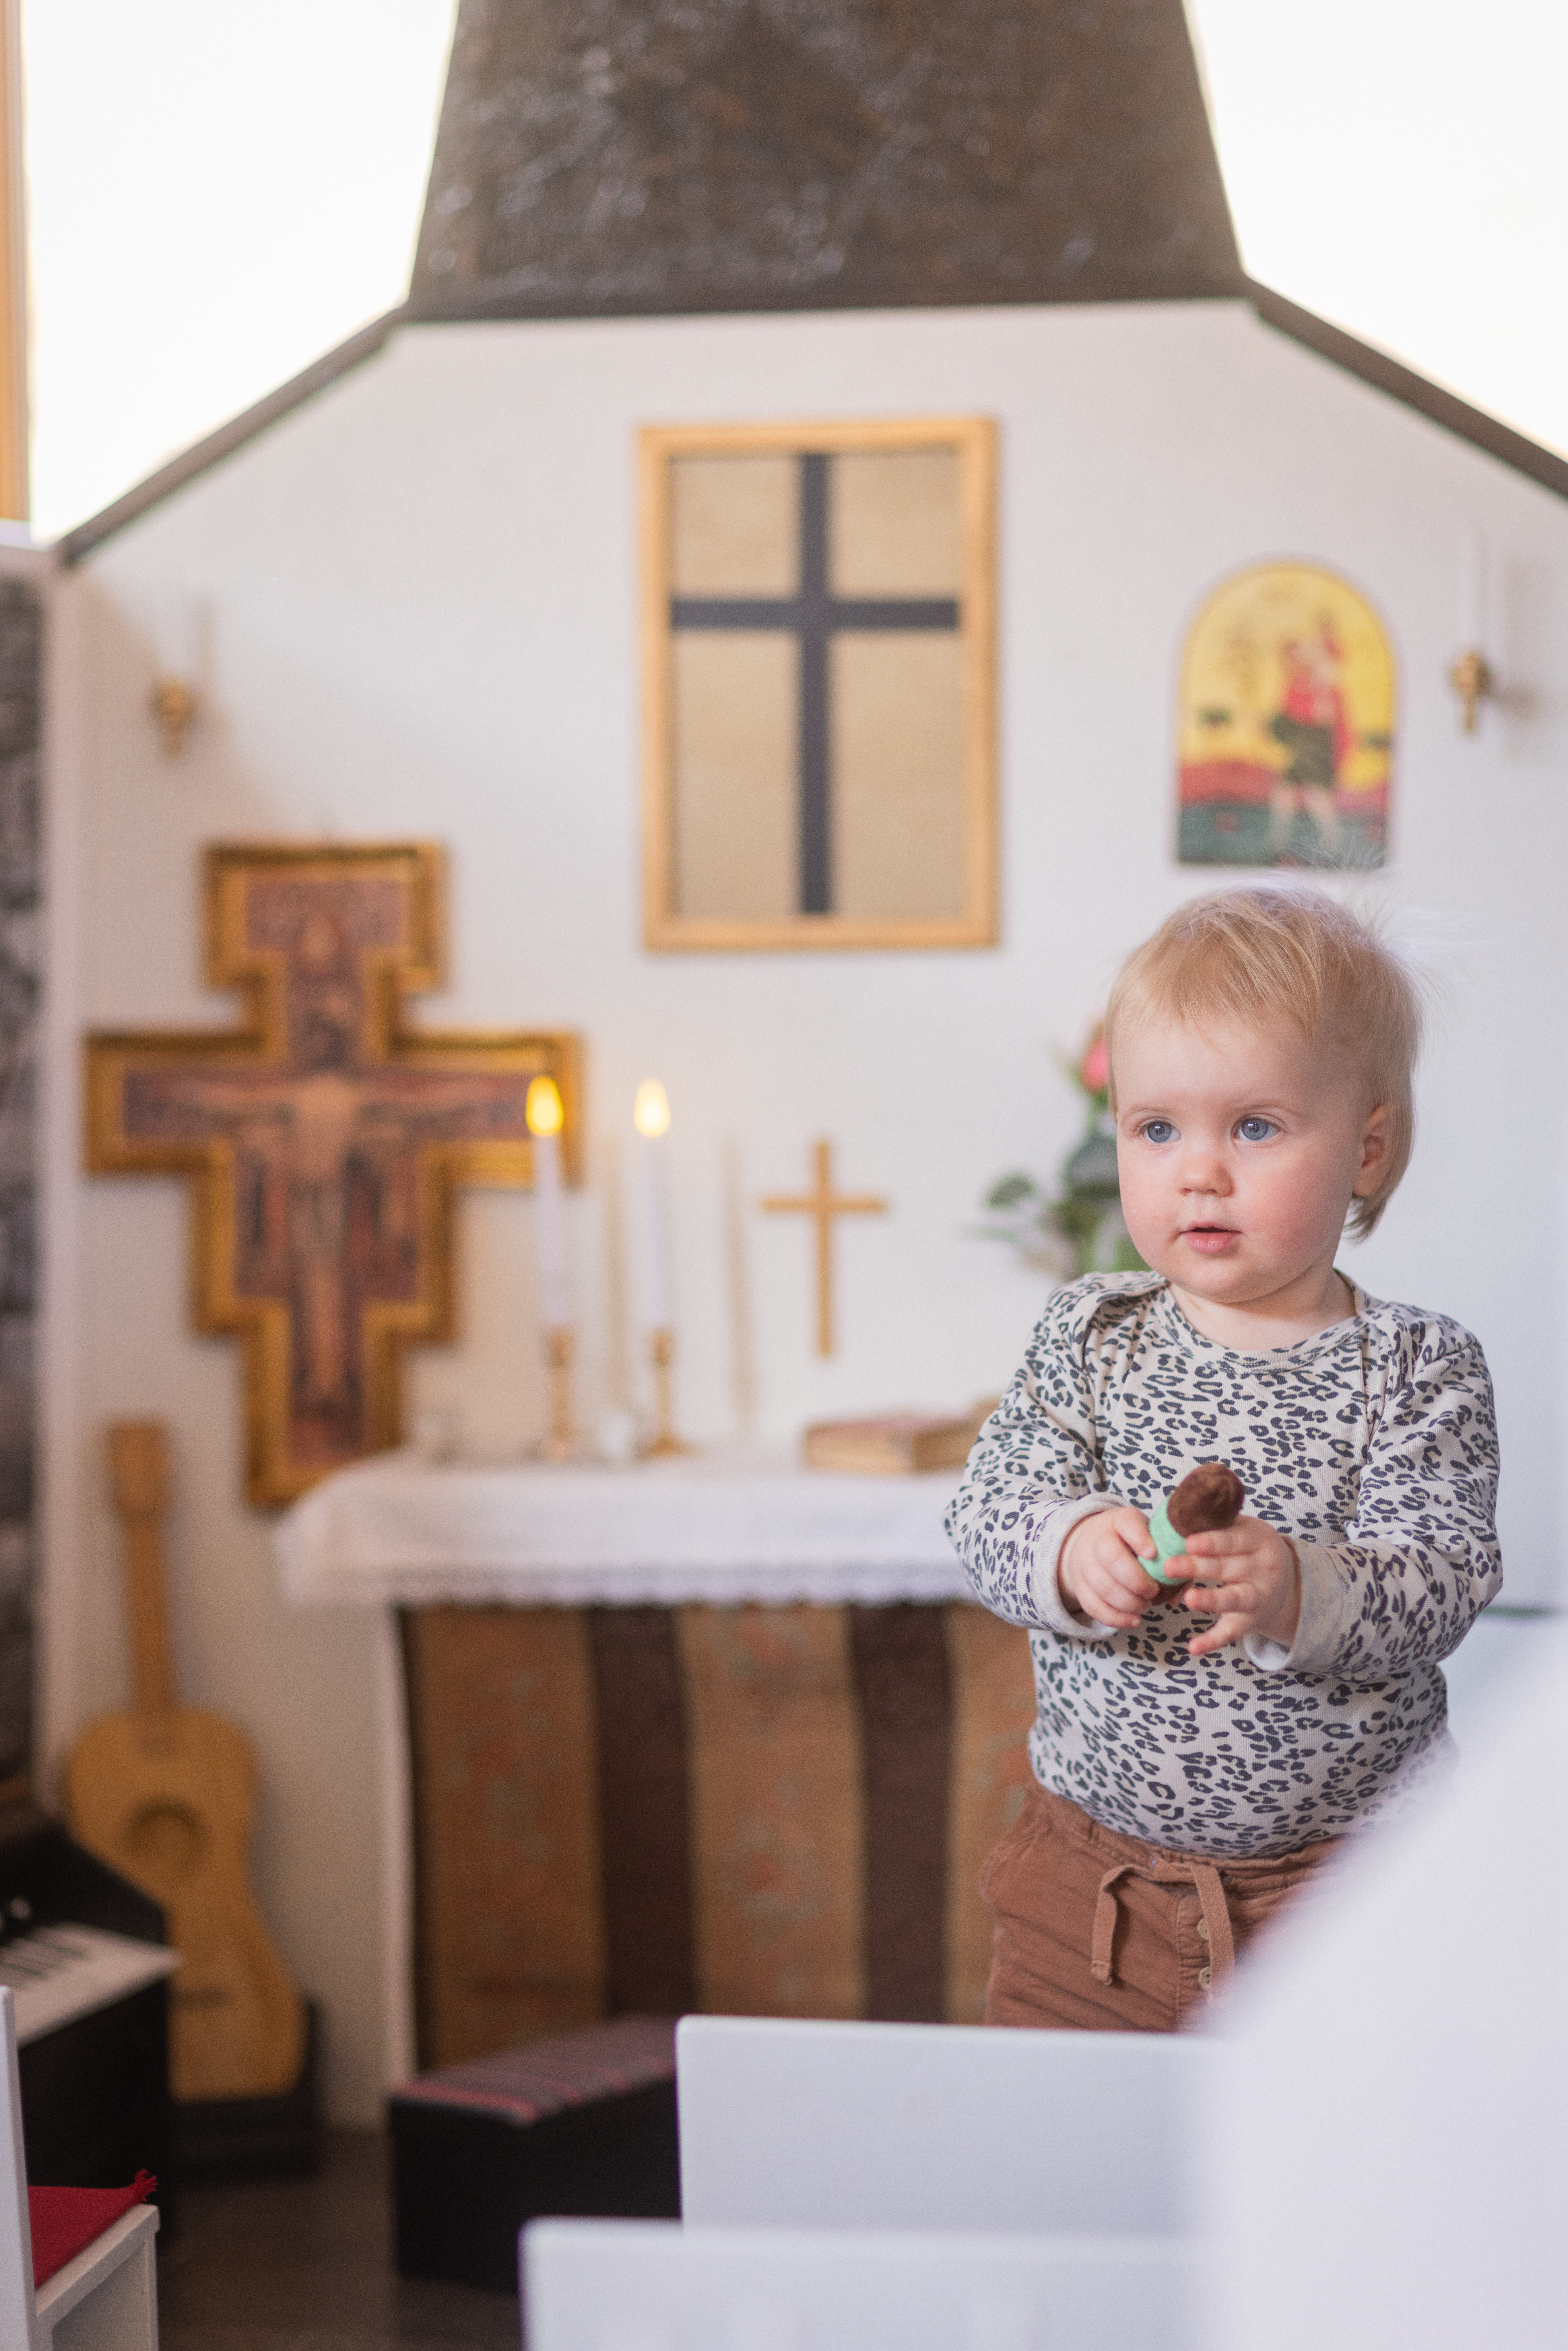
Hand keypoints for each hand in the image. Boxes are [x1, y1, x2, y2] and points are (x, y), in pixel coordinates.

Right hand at [1057, 1507, 1164, 1630]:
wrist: (1090, 1542)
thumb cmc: (1130, 1542)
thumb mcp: (1148, 1536)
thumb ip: (1169, 1558)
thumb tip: (1176, 1595)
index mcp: (1119, 1521)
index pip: (1127, 1523)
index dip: (1140, 1539)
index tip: (1153, 1554)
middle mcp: (1097, 1538)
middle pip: (1112, 1559)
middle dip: (1137, 1581)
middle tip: (1153, 1591)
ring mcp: (1085, 1563)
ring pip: (1103, 1586)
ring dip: (1129, 1602)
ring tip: (1146, 1605)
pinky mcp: (1079, 1586)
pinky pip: (1093, 1606)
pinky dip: (1116, 1618)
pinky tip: (1134, 1620)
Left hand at [1177, 1516, 1300, 1657]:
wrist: (1286, 1580)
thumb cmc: (1248, 1547)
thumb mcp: (1241, 1529)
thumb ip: (1215, 1523)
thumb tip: (1173, 1518)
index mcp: (1259, 1540)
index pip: (1234, 1540)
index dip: (1211, 1542)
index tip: (1188, 1542)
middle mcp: (1264, 1570)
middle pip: (1228, 1568)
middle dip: (1198, 1567)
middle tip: (1169, 1566)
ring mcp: (1258, 1598)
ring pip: (1233, 1599)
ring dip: (1210, 1600)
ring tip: (1186, 1599)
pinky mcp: (1250, 1622)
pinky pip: (1231, 1633)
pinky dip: (1212, 1641)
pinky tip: (1192, 1647)